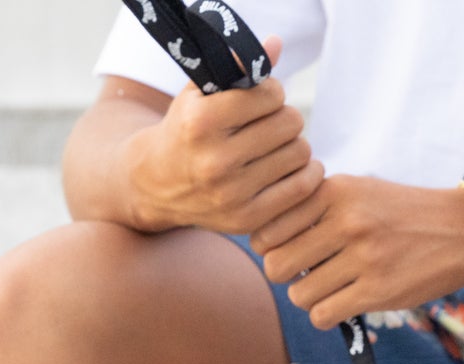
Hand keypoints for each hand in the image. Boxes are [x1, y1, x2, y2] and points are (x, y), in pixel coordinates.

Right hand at [123, 37, 324, 235]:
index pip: (269, 95)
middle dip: (284, 117)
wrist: (156, 185)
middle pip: (289, 123)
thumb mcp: (199, 93)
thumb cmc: (185, 131)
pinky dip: (307, 172)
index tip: (263, 99)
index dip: (271, 92)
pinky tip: (295, 166)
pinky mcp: (247, 219)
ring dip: (295, 144)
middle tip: (272, 123)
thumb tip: (275, 44)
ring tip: (278, 145)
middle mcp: (215, 161)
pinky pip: (302, 187)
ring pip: (300, 153)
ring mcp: (232, 195)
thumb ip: (237, 67)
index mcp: (201, 123)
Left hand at [250, 176, 463, 329]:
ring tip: (328, 289)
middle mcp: (347, 221)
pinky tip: (341, 304)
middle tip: (303, 273)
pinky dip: (326, 315)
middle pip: (275, 264)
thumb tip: (264, 237)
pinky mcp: (378, 291)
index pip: (268, 227)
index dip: (269, 245)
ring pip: (299, 294)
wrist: (461, 229)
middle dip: (284, 274)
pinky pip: (323, 315)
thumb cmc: (401, 212)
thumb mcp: (358, 190)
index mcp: (335, 191)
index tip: (288, 248)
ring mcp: (363, 257)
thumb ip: (315, 205)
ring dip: (308, 298)